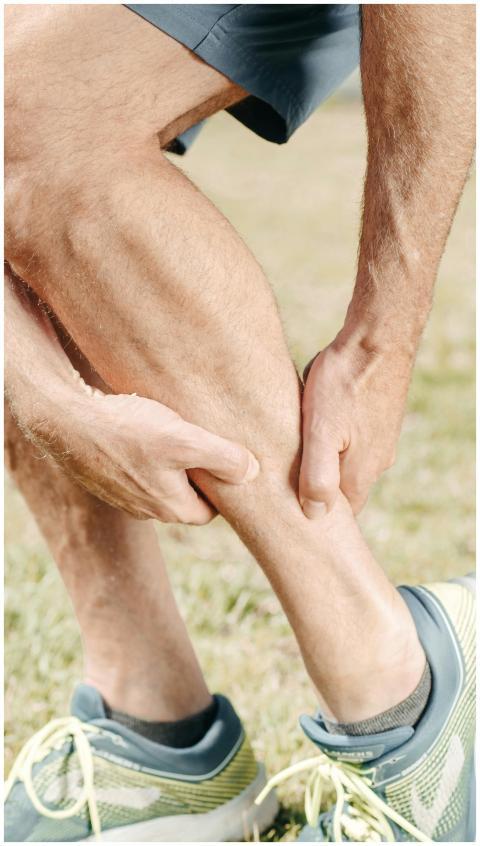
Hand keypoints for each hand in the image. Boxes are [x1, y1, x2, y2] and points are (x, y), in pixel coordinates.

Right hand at [20, 384, 259, 524]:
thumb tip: (254, 472)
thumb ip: (224, 457)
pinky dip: (145, 455)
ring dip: (171, 463)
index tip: (226, 458)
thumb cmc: (126, 430)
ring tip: (174, 431)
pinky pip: (136, 471)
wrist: (65, 421)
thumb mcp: (185, 440)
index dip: (223, 486)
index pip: (213, 510)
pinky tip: (142, 429)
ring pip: (161, 483)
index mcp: (172, 508)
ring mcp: (123, 496)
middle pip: (187, 497)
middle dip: (198, 474)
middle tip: (204, 441)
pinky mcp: (106, 478)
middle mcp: (147, 510)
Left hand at [299, 333, 412, 515]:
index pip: (339, 516)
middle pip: (342, 491)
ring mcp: (381, 440)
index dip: (313, 517)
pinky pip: (351, 440)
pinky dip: (330, 439)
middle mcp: (377, 462)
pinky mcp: (378, 419)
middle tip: (282, 481)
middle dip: (314, 489)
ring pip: (345, 463)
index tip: (286, 511)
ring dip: (321, 461)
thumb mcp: (321, 431)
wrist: (379, 336)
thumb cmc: (345, 381)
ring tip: (293, 448)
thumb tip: (314, 516)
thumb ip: (317, 475)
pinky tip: (313, 422)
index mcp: (362, 473)